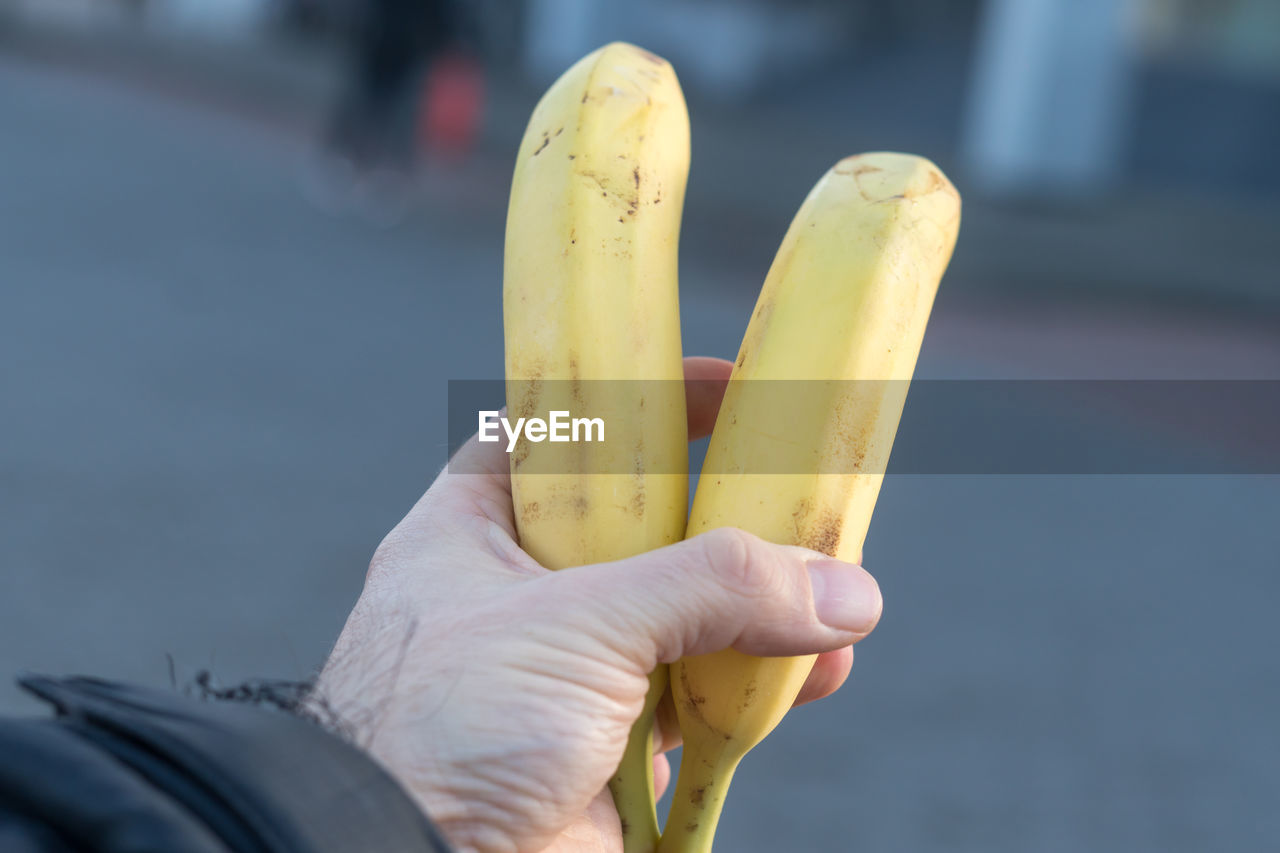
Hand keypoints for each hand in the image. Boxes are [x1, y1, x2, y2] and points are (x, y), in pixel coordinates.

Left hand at [311, 357, 882, 852]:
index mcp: (477, 529)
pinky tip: (815, 673)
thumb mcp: (578, 622)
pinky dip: (760, 686)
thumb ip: (709, 589)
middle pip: (646, 527)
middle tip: (804, 496)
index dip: (641, 403)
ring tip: (836, 597)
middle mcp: (523, 591)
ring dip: (763, 608)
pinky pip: (702, 697)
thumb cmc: (444, 727)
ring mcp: (570, 671)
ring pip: (685, 617)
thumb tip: (841, 587)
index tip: (725, 389)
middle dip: (729, 515)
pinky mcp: (610, 744)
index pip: (564, 435)